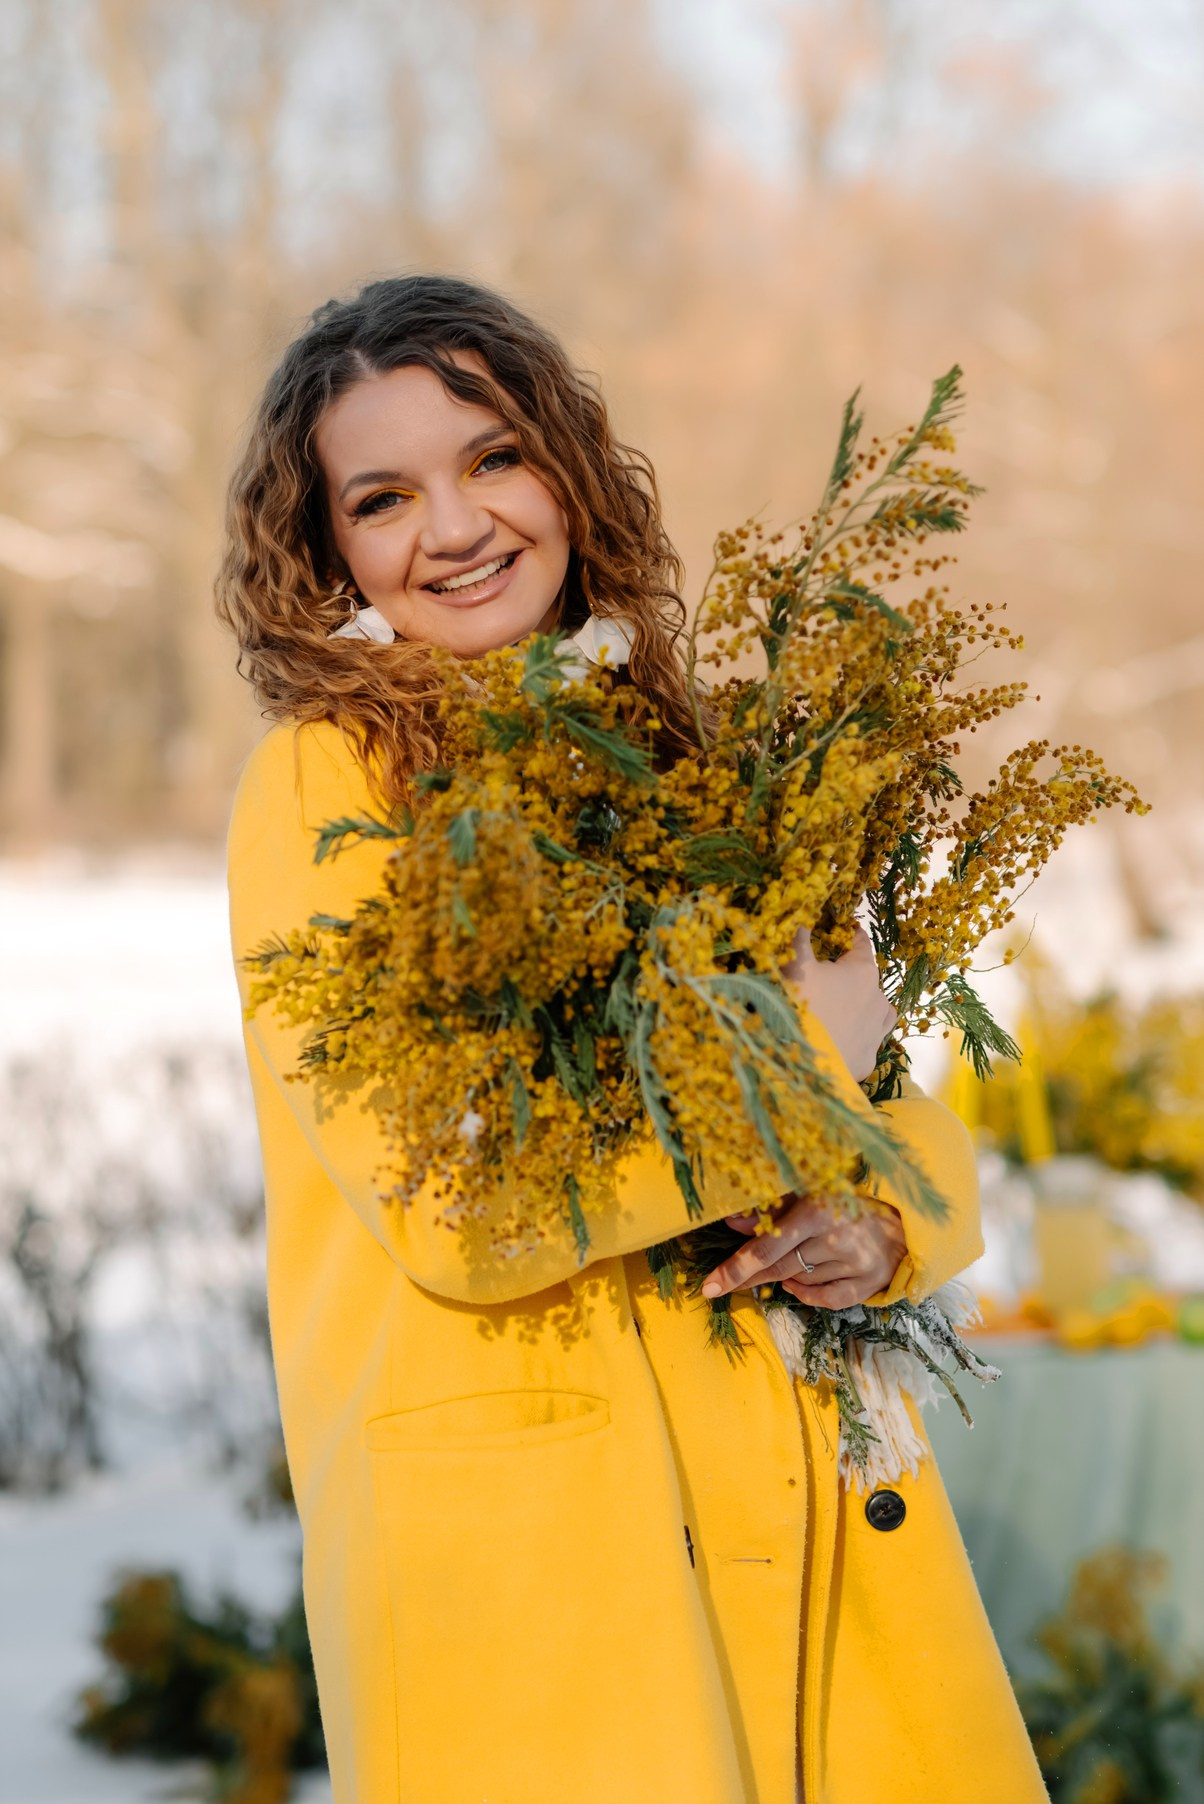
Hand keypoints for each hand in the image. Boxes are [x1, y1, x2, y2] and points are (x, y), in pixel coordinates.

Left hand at [700, 1193, 906, 1309]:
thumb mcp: (806, 1196)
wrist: (900, 1224)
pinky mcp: (868, 1284)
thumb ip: (770, 1210)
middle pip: (779, 1269)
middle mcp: (836, 1238)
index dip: (735, 1268)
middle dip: (747, 1277)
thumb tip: (732, 1221)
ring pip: (799, 1281)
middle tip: (719, 1285)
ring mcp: (854, 1264)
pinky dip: (805, 1293)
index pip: (766, 1248)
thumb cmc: (844, 1204)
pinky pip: (824, 1299)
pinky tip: (796, 1284)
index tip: (709, 1286)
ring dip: (785, 1274)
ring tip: (793, 1256)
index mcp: (817, 1210)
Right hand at [783, 925, 896, 1082]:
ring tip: (845, 1010)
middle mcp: (878, 999)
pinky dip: (855, 1038)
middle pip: (868, 979)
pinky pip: (866, 1042)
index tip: (844, 930)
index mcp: (862, 972)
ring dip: (865, 1007)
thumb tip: (802, 916)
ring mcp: (876, 1031)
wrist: (807, 1064)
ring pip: (878, 1012)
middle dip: (850, 976)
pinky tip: (840, 1040)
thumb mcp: (795, 967)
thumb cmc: (801, 1006)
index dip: (850, 936)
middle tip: (828, 978)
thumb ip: (799, 940)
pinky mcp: (868, 1059)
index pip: (861, 945)